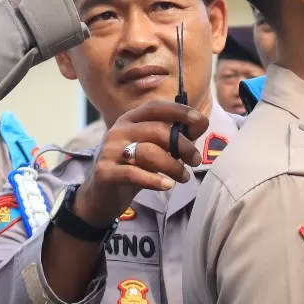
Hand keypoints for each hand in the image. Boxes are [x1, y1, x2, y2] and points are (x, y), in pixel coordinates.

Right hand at [70, 99, 209, 228]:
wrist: (101, 196)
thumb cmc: (133, 168)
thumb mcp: (154, 149)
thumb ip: (176, 136)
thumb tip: (202, 122)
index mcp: (130, 120)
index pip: (155, 108)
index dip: (178, 111)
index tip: (199, 120)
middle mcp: (118, 130)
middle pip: (157, 130)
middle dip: (183, 145)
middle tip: (195, 161)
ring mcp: (109, 150)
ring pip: (149, 152)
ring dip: (173, 166)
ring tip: (184, 177)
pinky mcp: (105, 172)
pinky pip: (134, 173)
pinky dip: (154, 180)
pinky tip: (167, 185)